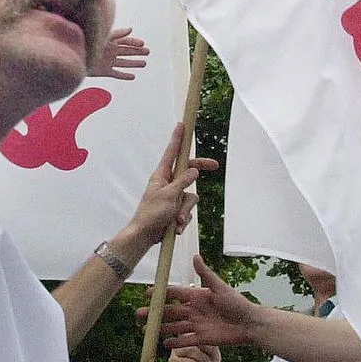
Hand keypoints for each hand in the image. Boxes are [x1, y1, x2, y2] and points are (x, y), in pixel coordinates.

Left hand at [89, 27, 148, 78]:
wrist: (76, 57)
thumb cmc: (88, 44)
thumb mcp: (104, 37)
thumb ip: (117, 34)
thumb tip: (131, 29)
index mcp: (109, 42)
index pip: (125, 41)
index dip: (134, 42)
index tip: (143, 43)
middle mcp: (110, 51)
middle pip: (126, 51)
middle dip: (137, 52)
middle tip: (148, 52)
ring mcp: (108, 62)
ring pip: (124, 62)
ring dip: (134, 63)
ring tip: (144, 63)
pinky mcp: (104, 71)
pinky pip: (117, 74)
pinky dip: (124, 75)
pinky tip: (132, 76)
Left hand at [112, 123, 217, 259]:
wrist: (145, 236)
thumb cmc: (151, 214)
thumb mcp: (168, 195)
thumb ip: (183, 181)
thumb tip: (194, 170)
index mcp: (161, 175)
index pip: (172, 153)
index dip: (177, 138)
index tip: (182, 125)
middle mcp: (168, 183)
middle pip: (189, 172)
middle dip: (199, 174)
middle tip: (215, 166)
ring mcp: (173, 196)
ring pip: (191, 196)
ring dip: (186, 210)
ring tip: (176, 219)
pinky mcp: (176, 209)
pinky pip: (187, 210)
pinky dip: (183, 219)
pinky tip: (175, 227)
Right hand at [138, 254, 258, 347]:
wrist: (250, 324)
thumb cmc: (237, 303)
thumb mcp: (220, 287)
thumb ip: (206, 274)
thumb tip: (195, 256)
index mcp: (197, 296)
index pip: (175, 294)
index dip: (160, 294)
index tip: (146, 293)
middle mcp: (194, 310)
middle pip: (170, 312)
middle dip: (154, 314)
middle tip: (138, 315)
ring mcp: (197, 325)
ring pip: (174, 327)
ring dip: (160, 329)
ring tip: (146, 331)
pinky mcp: (202, 339)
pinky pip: (185, 341)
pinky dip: (174, 343)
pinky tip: (163, 344)